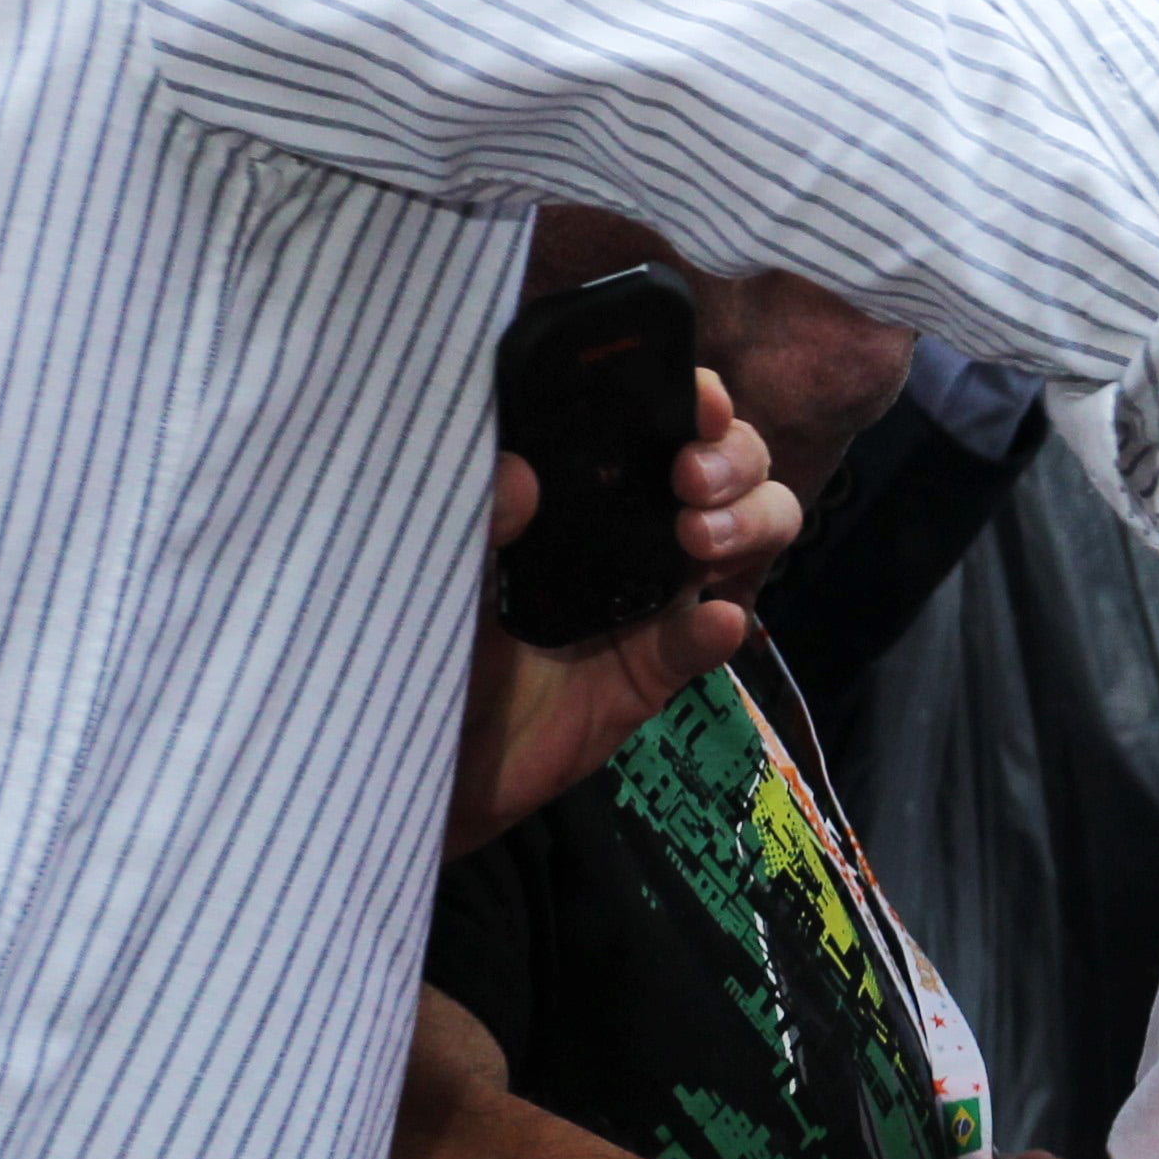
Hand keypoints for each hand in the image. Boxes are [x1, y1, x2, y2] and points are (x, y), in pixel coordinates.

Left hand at [452, 369, 788, 853]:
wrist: (407, 762)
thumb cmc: (411, 642)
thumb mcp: (431, 569)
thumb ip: (469, 521)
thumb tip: (516, 473)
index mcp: (576, 487)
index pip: (649, 419)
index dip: (687, 397)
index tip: (692, 399)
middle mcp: (628, 527)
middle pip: (729, 465)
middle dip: (734, 456)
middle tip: (689, 479)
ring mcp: (652, 596)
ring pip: (751, 533)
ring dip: (750, 521)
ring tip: (701, 541)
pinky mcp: (657, 668)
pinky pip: (710, 639)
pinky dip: (718, 627)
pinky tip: (713, 623)